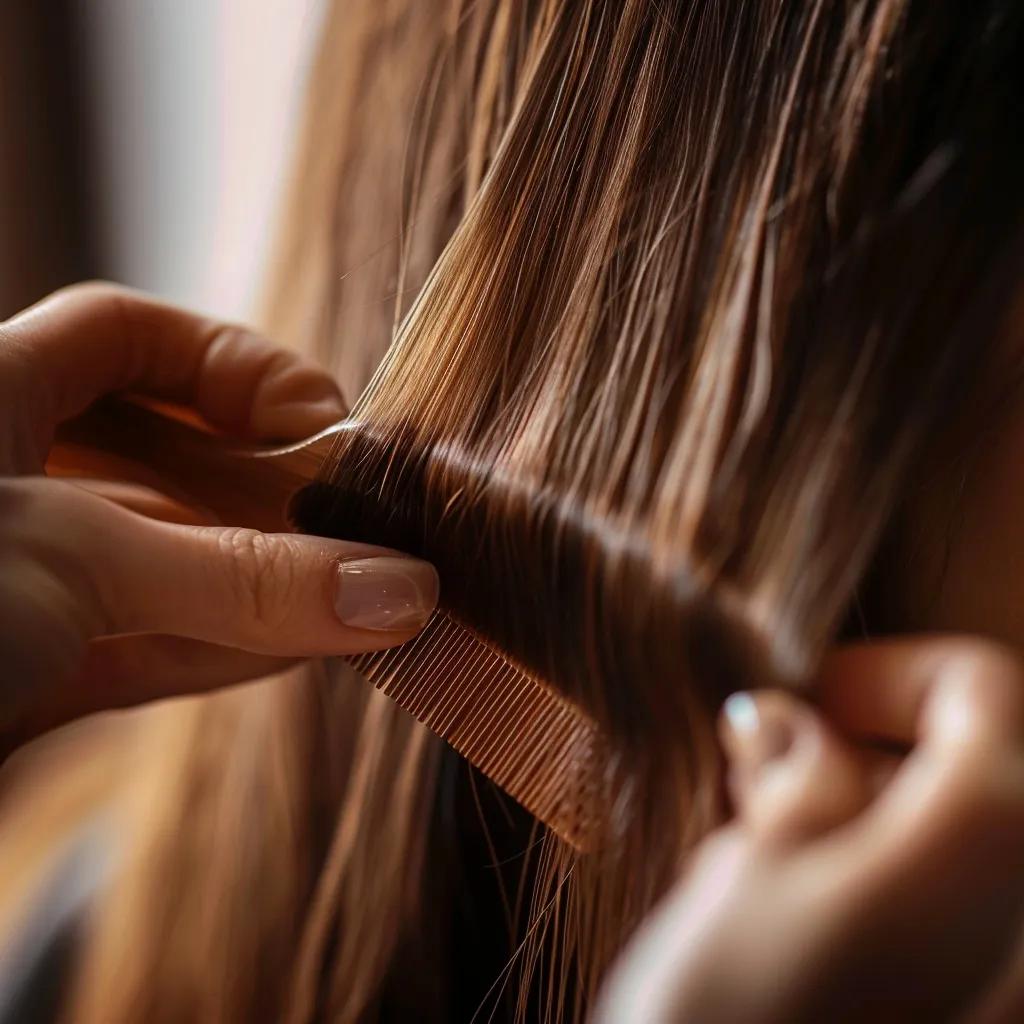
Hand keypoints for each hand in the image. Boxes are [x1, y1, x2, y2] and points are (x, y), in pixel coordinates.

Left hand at [0, 283, 438, 755]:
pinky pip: (143, 649)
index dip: (230, 362)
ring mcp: (18, 587)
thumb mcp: (72, 557)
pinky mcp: (27, 679)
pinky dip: (224, 651)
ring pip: (163, 564)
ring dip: (263, 582)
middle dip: (266, 488)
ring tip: (362, 597)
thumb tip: (400, 590)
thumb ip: (241, 578)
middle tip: (358, 523)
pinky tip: (302, 653)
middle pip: (164, 458)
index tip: (314, 423)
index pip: (128, 334)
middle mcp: (8, 483)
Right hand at [595, 637, 1023, 1022]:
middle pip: (981, 769)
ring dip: (873, 827)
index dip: (890, 673)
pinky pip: (950, 917)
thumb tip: (792, 726)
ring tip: (772, 865)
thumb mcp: (749, 873)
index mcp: (991, 841)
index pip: (983, 688)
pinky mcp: (978, 1012)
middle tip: (771, 787)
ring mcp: (1011, 975)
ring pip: (961, 848)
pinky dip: (888, 894)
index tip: (810, 703)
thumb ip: (798, 778)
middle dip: (873, 756)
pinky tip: (810, 930)